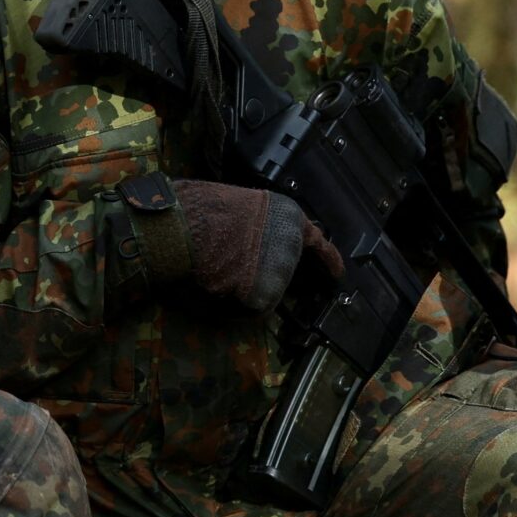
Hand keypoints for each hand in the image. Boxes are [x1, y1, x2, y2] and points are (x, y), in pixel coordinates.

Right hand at [152, 178, 342, 312]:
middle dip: (261, 274)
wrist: (179, 228)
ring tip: (215, 273)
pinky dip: (232, 307)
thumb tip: (251, 244)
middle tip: (230, 267)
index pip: (316, 242)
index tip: (337, 273)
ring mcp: (282, 272)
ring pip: (263, 293)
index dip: (327, 259)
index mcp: (288, 215)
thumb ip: (256, 226)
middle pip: (282, 272)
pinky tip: (215, 288)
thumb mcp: (236, 206)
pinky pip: (248, 310)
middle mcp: (292, 244)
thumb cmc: (195, 210)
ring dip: (244, 290)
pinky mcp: (266, 297)